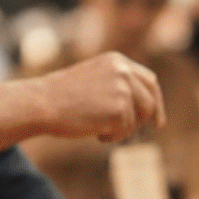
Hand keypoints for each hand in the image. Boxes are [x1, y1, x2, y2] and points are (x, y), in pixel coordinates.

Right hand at [38, 52, 164, 142]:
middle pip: (151, 99)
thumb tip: (144, 107)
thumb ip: (117, 86)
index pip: (149, 80)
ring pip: (139, 118)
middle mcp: (123, 71)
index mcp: (117, 61)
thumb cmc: (61, 96)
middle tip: (145, 131)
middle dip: (149, 117)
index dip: (155, 100)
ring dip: (124, 129)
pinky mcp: (120, 109)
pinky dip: (112, 137)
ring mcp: (123, 89)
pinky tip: (95, 133)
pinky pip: (125, 131)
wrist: (41, 103)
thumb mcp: (93, 80)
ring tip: (101, 130)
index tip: (157, 119)